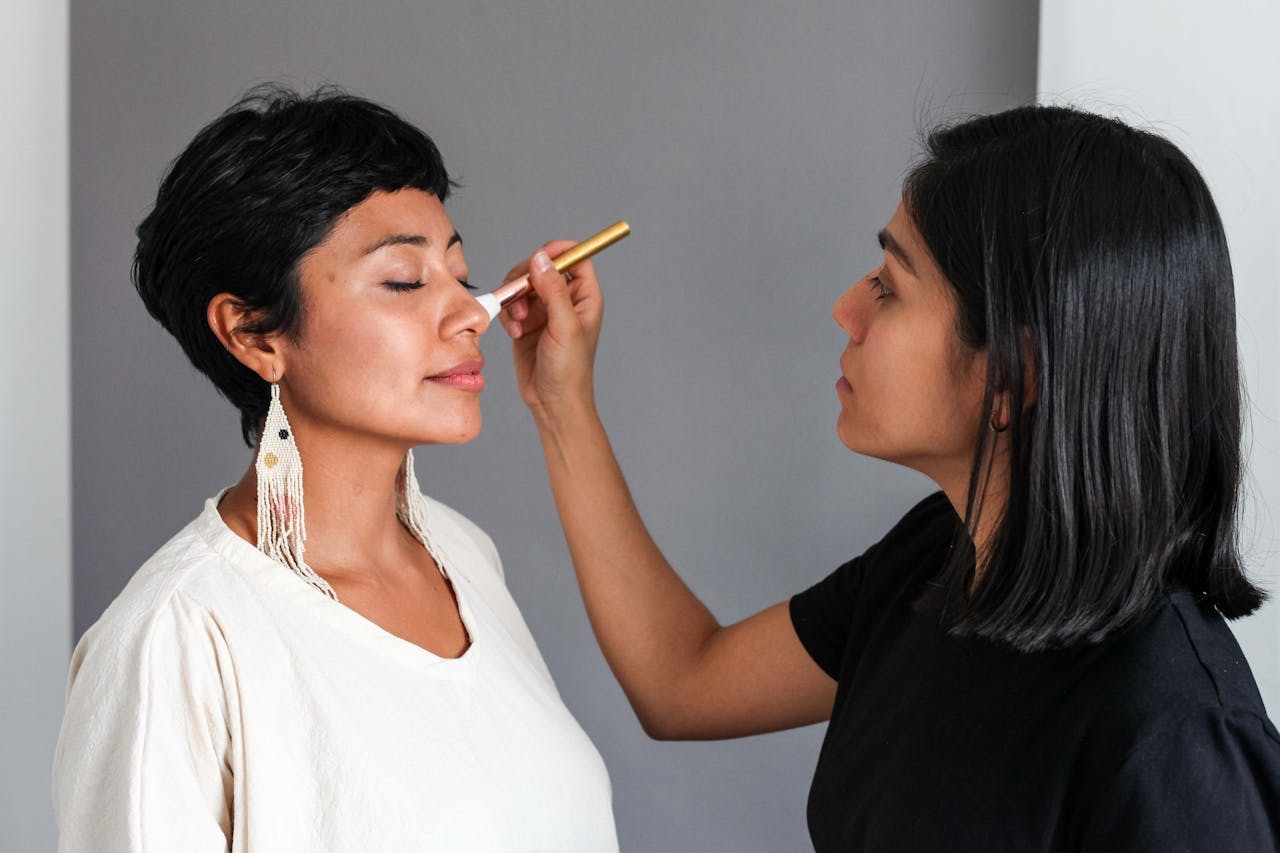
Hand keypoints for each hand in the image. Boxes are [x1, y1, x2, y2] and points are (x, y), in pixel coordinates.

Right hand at [498, 241, 603, 419]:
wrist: (552, 401)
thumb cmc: (570, 370)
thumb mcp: (564, 327)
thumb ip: (553, 291)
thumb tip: (541, 259)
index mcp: (584, 297)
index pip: (575, 257)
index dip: (558, 251)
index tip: (539, 257)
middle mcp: (565, 300)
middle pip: (542, 267)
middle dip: (526, 279)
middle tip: (521, 296)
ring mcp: (544, 310)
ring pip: (522, 284)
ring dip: (515, 299)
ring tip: (519, 322)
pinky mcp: (526, 322)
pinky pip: (511, 303)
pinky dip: (508, 315)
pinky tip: (515, 333)